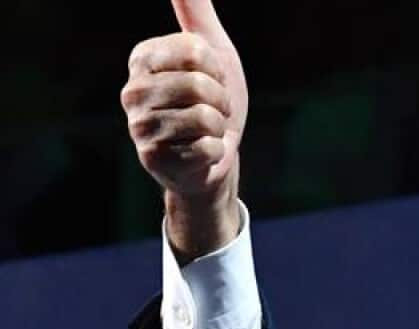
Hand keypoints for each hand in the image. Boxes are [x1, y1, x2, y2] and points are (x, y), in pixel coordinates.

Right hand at [120, 0, 245, 259]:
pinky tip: (200, 152)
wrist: (215, 157)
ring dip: (219, 127)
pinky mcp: (153, 158)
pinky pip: (207, 148)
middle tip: (212, 110)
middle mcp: (132, 91)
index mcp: (143, 59)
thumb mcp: (213, 51)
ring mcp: (139, 127)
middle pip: (199, 85)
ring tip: (206, 131)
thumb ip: (196, 11)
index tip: (210, 80)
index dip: (217, 69)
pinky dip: (215, 151)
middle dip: (221, 100)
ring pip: (205, 118)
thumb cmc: (213, 101)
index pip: (195, 50)